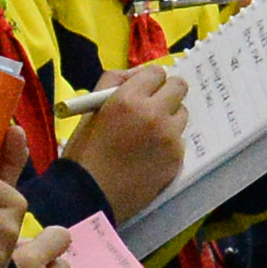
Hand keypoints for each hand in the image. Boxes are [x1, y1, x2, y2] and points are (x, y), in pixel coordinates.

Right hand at [61, 62, 188, 219]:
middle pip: (179, 87)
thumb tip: (139, 74)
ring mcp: (169, 138)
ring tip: (148, 135)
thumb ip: (114, 82)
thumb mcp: (91, 108)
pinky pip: (180, 140)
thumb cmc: (85, 151)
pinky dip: (168, 144)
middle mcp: (154, 114)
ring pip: (182, 114)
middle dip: (167, 92)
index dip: (149, 81)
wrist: (89, 195)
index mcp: (129, 98)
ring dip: (169, 119)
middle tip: (154, 106)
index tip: (143, 90)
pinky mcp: (177, 159)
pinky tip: (149, 156)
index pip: (157, 72)